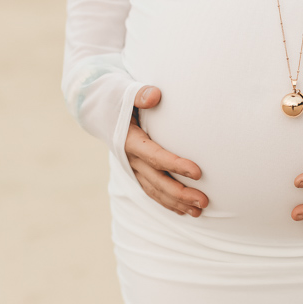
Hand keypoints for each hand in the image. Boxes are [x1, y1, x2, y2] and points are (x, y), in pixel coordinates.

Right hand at [125, 85, 208, 216]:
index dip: (175, 165)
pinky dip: (167, 202)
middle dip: (180, 193)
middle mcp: (130, 159)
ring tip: (199, 211)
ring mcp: (132, 168)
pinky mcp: (137, 171)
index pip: (155, 156)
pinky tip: (184, 210)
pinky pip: (152, 190)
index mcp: (129, 140)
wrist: (98, 109)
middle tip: (204, 201)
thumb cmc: (117, 98)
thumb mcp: (124, 92)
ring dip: (176, 203)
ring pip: (155, 190)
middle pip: (157, 181)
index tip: (198, 172)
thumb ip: (139, 94)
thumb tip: (155, 95)